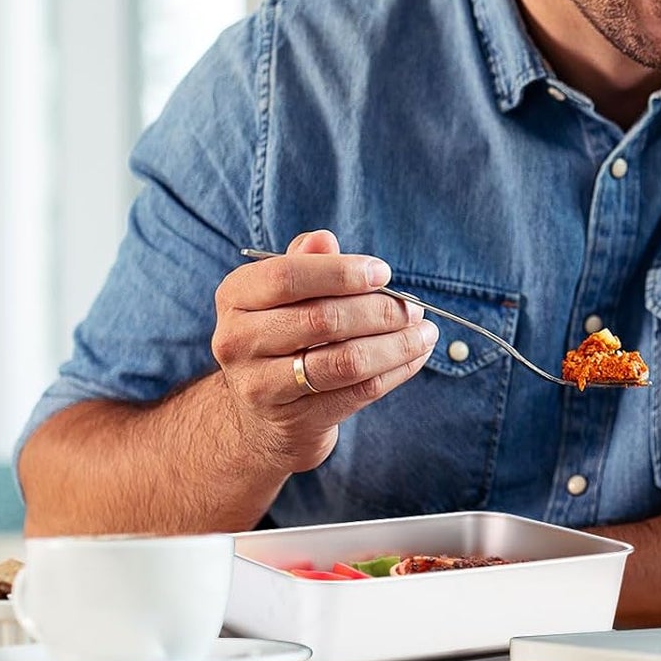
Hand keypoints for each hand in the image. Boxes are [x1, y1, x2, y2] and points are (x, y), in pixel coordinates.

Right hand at [210, 230, 437, 472]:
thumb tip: (325, 240)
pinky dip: (395, 371)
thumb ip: (306, 263)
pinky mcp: (294, 421)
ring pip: (345, 361)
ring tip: (425, 333)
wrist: (262, 415)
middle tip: (414, 308)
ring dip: (397, 345)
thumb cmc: (284, 334)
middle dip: (380, 311)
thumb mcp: (285, 295)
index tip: (383, 273)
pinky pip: (358, 392)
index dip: (340, 273)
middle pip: (322, 319)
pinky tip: (415, 357)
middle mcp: (239, 341)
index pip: (287, 277)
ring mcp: (261, 386)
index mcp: (236, 296)